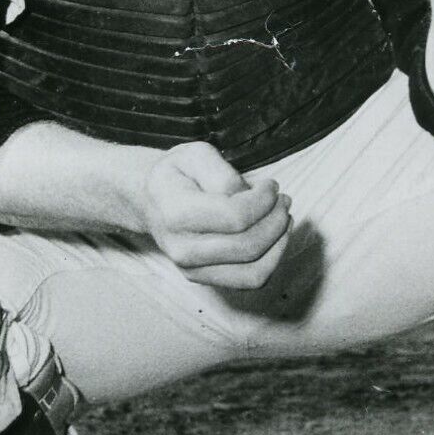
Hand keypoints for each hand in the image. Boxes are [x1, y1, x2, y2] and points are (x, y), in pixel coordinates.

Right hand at [142, 141, 292, 289]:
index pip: (235, 217)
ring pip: (254, 272)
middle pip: (248, 246)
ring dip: (279, 243)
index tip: (271, 185)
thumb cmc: (177, 174)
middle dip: (276, 220)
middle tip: (283, 200)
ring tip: (283, 218)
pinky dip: (272, 259)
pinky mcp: (203, 279)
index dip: (264, 200)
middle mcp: (182, 249)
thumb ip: (223, 173)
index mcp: (176, 213)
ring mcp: (192, 269)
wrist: (150, 200)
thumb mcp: (195, 155)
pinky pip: (250, 280)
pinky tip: (275, 236)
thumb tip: (248, 197)